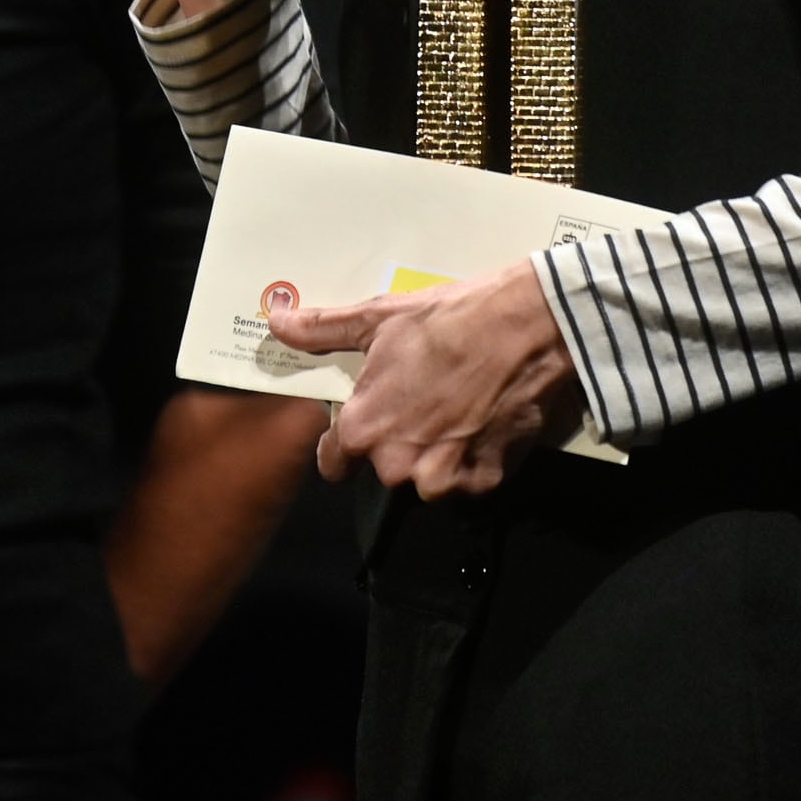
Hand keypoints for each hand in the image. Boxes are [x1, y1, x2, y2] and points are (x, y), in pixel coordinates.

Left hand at [267, 261, 582, 498]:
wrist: (523, 326)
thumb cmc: (446, 320)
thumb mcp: (378, 318)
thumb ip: (322, 330)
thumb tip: (277, 322)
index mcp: (362, 429)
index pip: (333, 464)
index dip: (345, 443)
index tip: (368, 420)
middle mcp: (396, 464)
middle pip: (385, 468)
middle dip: (399, 442)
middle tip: (422, 401)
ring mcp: (443, 477)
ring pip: (427, 479)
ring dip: (437, 455)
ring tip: (455, 410)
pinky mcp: (485, 480)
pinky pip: (468, 482)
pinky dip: (474, 461)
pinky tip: (482, 423)